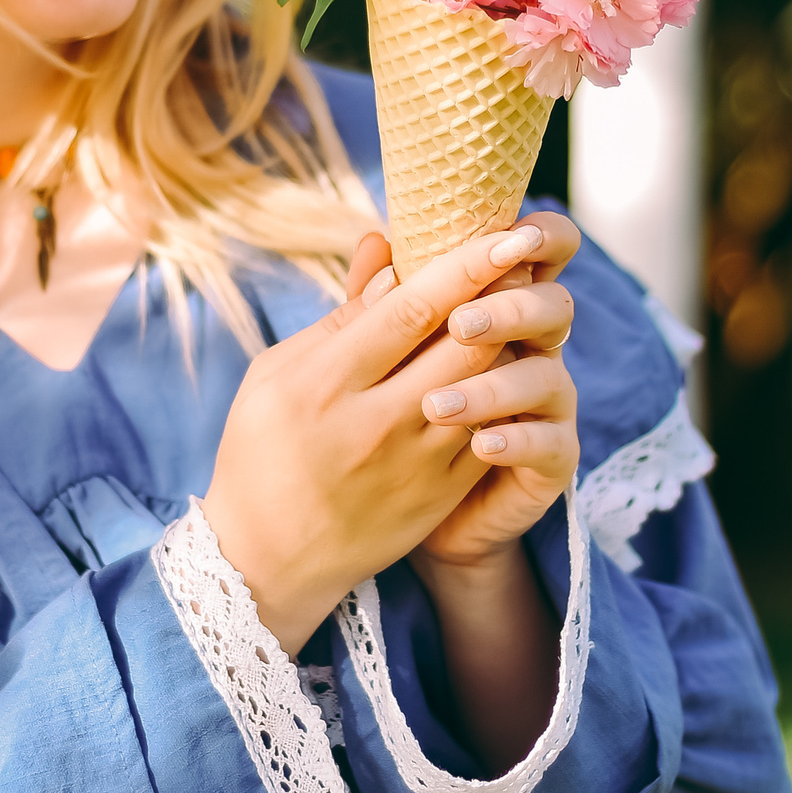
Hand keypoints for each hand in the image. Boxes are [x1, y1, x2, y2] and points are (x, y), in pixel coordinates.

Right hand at [199, 219, 565, 648]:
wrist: (267, 559)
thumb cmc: (263, 450)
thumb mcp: (278, 372)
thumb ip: (342, 314)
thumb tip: (388, 247)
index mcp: (326, 383)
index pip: (413, 309)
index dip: (466, 265)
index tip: (506, 232)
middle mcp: (375, 422)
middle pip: (464, 342)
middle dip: (504, 293)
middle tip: (528, 257)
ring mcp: (414, 464)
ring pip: (487, 387)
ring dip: (511, 341)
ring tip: (523, 304)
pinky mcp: (439, 496)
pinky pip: (491, 433)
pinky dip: (506, 394)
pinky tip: (510, 364)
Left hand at [403, 214, 580, 574]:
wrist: (406, 505)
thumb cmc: (396, 412)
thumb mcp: (384, 355)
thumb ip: (383, 301)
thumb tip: (375, 239)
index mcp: (502, 308)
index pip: (540, 256)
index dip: (542, 236)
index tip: (515, 234)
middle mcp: (535, 347)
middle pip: (552, 308)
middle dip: (511, 309)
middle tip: (460, 324)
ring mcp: (549, 404)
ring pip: (546, 377)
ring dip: (496, 386)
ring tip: (438, 405)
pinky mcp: (553, 459)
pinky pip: (550, 444)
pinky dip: (516, 441)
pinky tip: (481, 446)